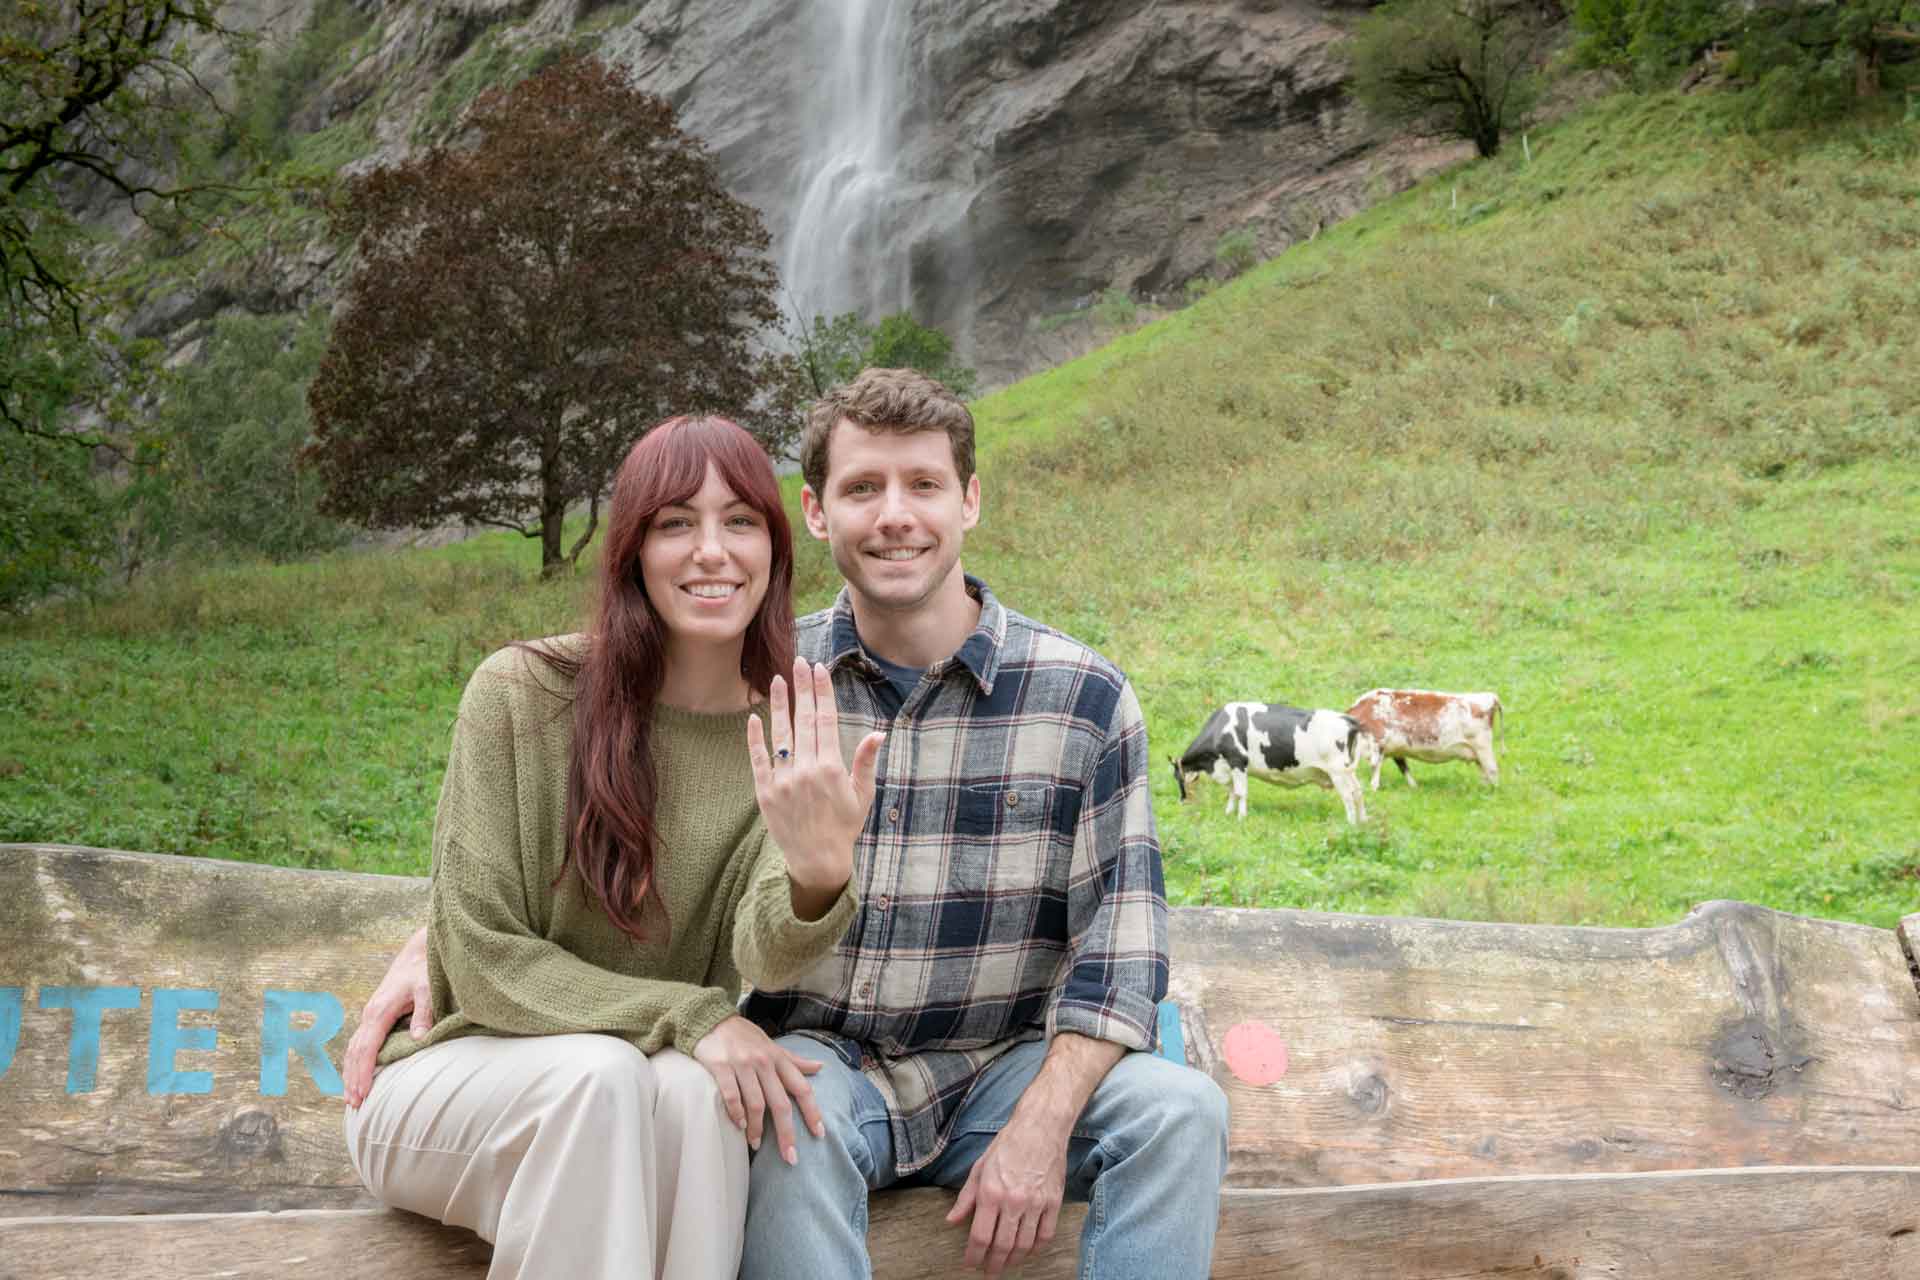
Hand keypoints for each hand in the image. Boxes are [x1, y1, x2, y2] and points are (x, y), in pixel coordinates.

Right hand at [343, 925, 432, 1107]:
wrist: (417, 952)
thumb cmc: (424, 970)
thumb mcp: (427, 988)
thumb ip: (424, 1013)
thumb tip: (419, 1039)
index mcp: (379, 1011)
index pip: (367, 1049)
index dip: (364, 1073)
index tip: (362, 1094)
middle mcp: (370, 1015)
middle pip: (355, 1053)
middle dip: (352, 1079)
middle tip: (353, 1105)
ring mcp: (370, 1015)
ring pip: (354, 1049)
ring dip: (351, 1073)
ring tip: (351, 1098)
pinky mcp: (375, 1016)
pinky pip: (360, 1043)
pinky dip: (356, 1062)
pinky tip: (357, 1075)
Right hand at [693, 1015, 825, 1163]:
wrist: (711, 1019)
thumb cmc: (745, 1037)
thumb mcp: (772, 1046)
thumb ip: (794, 1061)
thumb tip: (820, 1067)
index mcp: (779, 1059)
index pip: (802, 1088)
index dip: (812, 1112)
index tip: (819, 1135)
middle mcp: (764, 1062)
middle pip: (781, 1103)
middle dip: (787, 1133)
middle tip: (790, 1158)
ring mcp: (742, 1064)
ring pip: (756, 1104)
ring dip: (757, 1129)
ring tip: (756, 1145)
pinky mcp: (721, 1067)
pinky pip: (732, 1096)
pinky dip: (736, 1114)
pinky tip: (739, 1127)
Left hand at [748, 657, 883, 910]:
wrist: (816, 860)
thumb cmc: (844, 826)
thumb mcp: (862, 795)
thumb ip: (865, 762)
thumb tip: (877, 733)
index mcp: (832, 768)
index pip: (826, 720)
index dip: (822, 692)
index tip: (819, 670)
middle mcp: (806, 770)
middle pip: (804, 719)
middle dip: (801, 688)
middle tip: (799, 662)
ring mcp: (783, 780)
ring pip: (780, 734)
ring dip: (779, 704)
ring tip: (777, 680)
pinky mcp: (765, 792)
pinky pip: (758, 759)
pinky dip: (756, 738)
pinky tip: (755, 717)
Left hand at [944, 1115, 1067, 1274]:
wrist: (1040, 1128)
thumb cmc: (1007, 1145)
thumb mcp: (979, 1168)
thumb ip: (965, 1198)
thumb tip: (951, 1221)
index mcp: (990, 1193)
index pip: (980, 1237)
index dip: (974, 1256)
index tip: (970, 1265)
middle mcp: (1013, 1202)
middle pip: (1002, 1246)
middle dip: (993, 1265)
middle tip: (989, 1273)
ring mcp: (1035, 1204)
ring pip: (1024, 1245)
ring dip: (1014, 1260)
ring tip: (1006, 1265)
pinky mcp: (1053, 1202)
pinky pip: (1045, 1235)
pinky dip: (1036, 1248)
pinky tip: (1028, 1251)